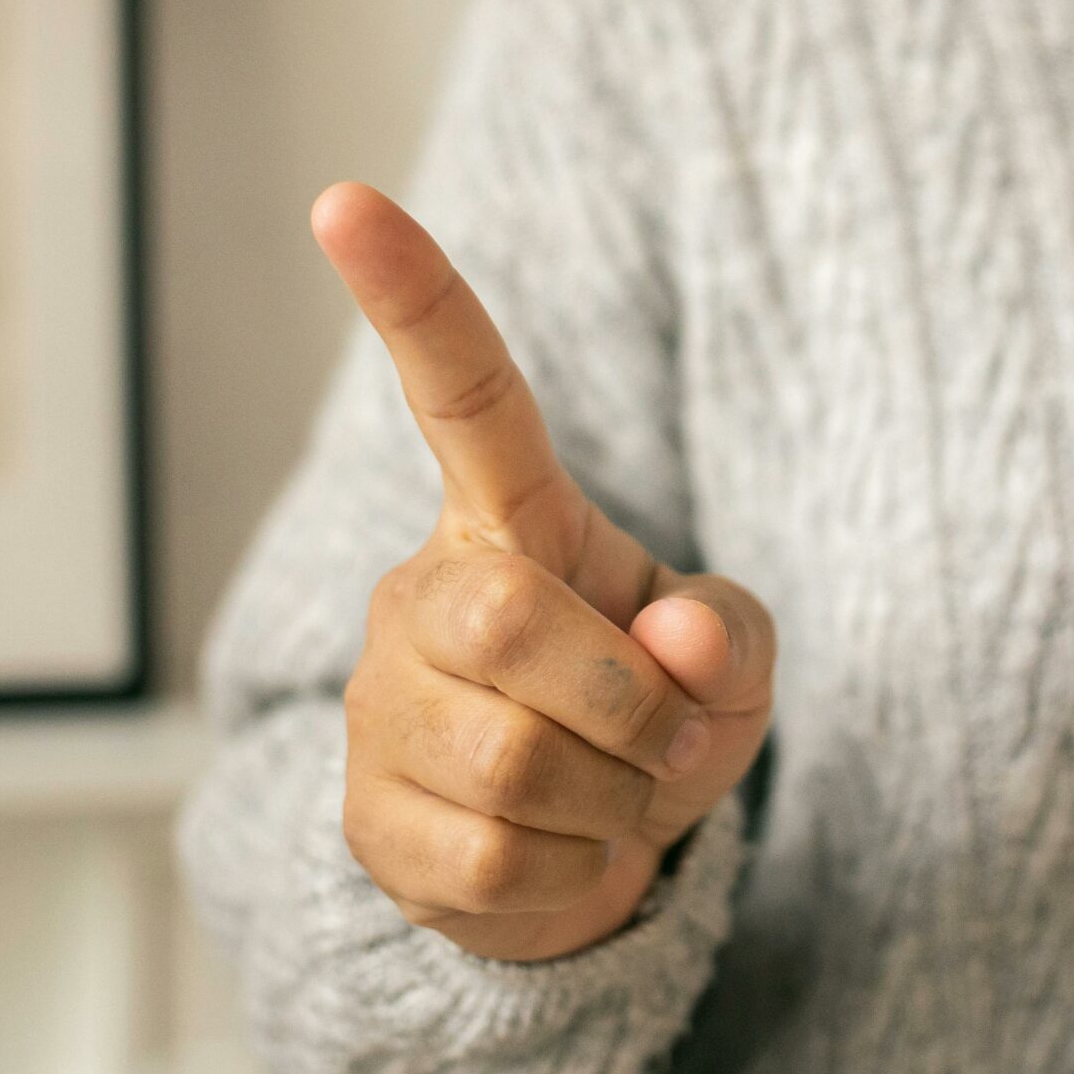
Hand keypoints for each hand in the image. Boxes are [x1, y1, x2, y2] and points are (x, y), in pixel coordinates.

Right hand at [312, 182, 775, 961]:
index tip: (343, 199)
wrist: (591, 855)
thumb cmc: (656, 717)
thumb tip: (673, 639)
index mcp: (513, 521)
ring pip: (508, 757)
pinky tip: (568, 852)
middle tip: (670, 739)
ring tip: (615, 795)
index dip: (411, 297)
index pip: (462, 391)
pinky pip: (491, 858)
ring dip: (612, 797)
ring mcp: (382, 706)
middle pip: (509, 619)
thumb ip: (729, 633)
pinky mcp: (366, 820)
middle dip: (627, 699)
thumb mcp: (730, 666)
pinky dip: (575, 873)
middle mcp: (425, 592)